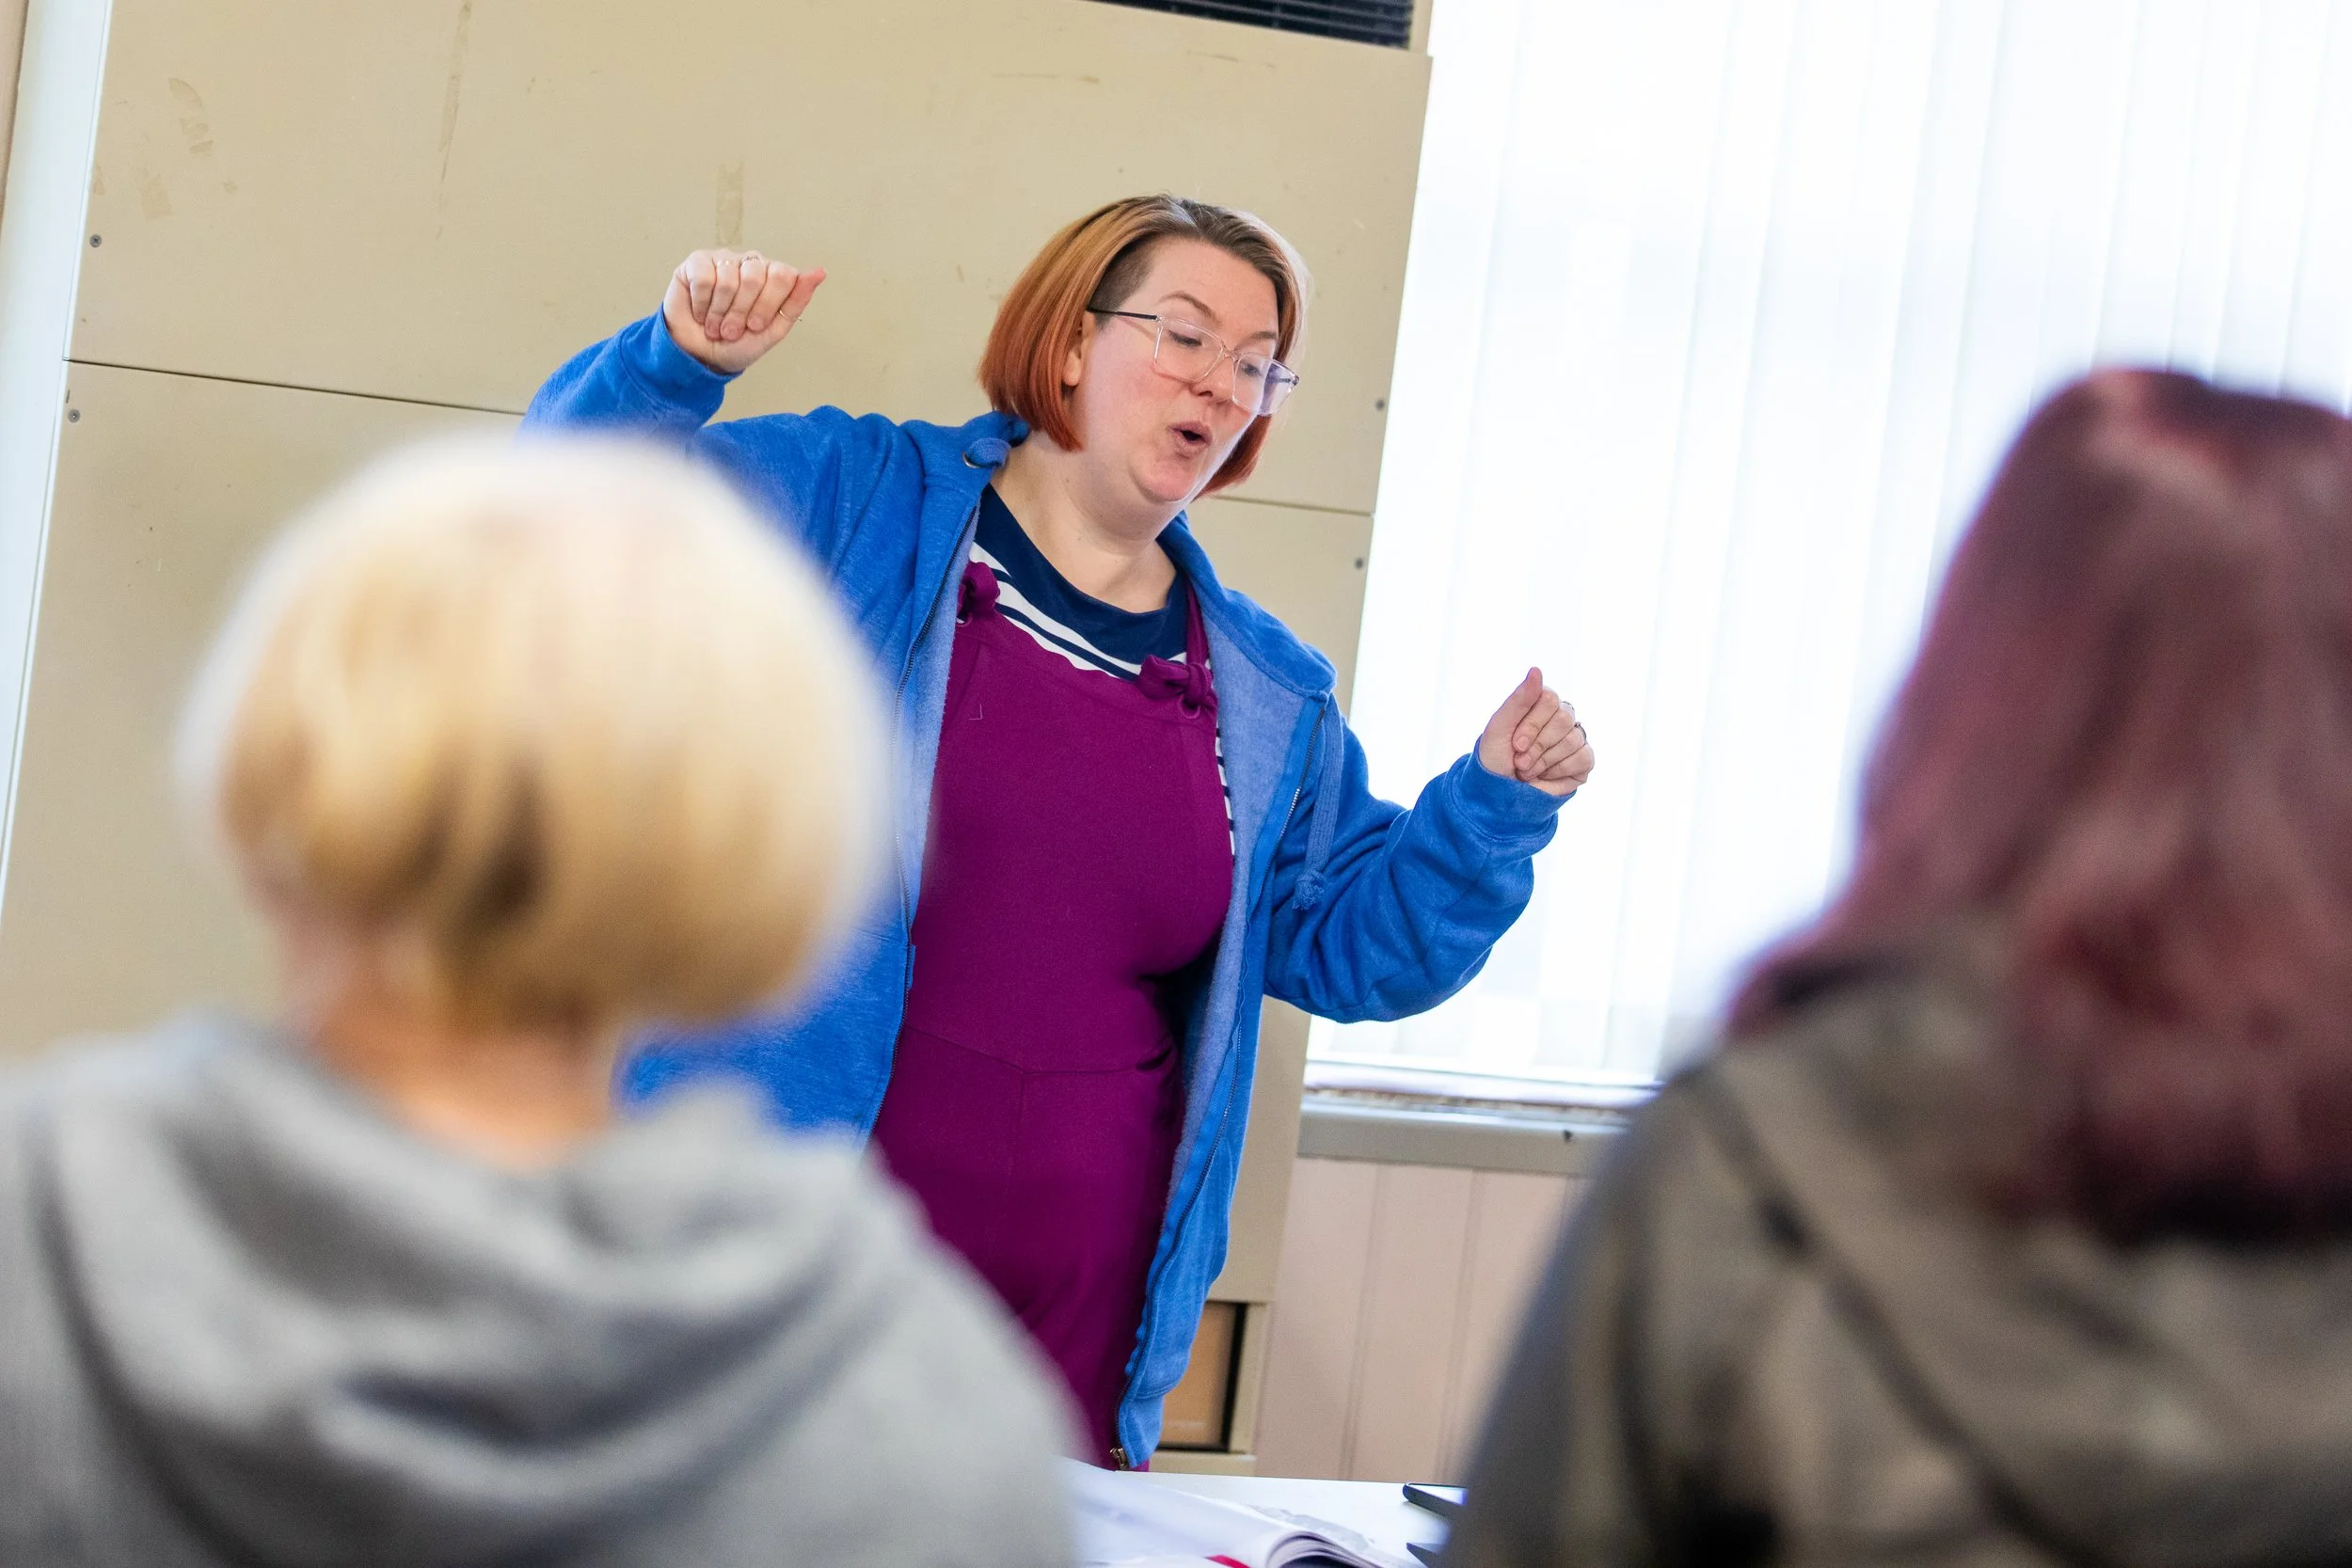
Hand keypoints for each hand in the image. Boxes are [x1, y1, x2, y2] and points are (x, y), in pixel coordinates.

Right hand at [661, 248, 825, 374]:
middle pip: (754, 277)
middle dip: (741, 312)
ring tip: (715, 325)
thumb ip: (796, 302)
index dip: (767, 304)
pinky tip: (701, 312)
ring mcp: (724, 259)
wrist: (700, 355)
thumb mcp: (773, 330)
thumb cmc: (738, 344)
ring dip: (719, 312)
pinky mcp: (697, 262)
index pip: (782, 275)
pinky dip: (702, 304)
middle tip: (732, 330)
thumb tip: (819, 272)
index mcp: (773, 277)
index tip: (756, 325)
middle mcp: (750, 263)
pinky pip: (703, 278)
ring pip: (728, 279)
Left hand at [1477, 668, 1593, 797]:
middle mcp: (1560, 718)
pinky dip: (1560, 771)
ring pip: (1573, 739)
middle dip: (1538, 745)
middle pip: (1564, 718)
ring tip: (1528, 770)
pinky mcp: (1583, 761)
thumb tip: (1536, 670)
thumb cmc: (1495, 759)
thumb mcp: (1499, 728)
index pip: (1549, 699)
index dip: (1532, 724)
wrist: (1499, 795)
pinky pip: (1584, 757)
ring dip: (1545, 761)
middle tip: (1520, 761)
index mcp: (1539, 705)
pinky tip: (1546, 776)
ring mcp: (1574, 739)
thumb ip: (1518, 699)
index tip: (1516, 744)